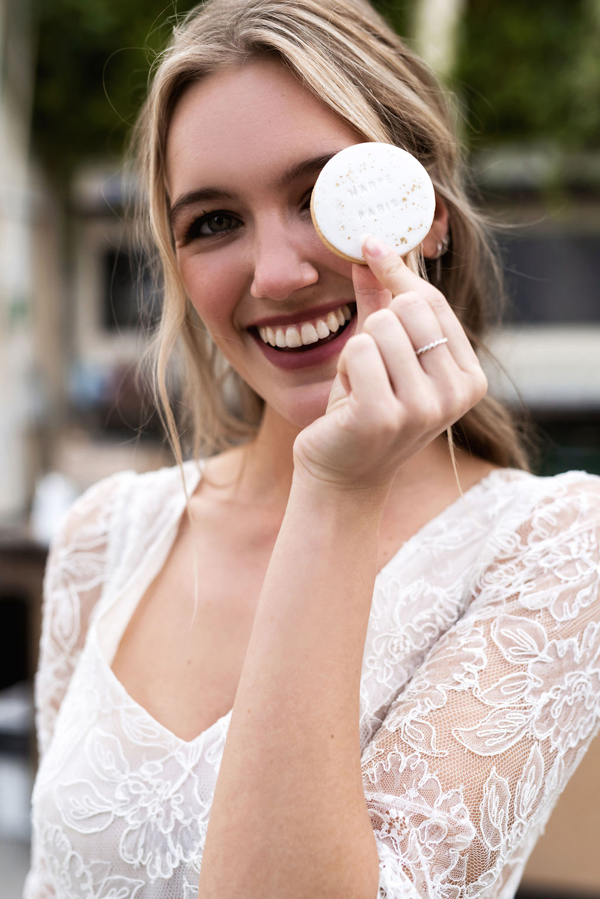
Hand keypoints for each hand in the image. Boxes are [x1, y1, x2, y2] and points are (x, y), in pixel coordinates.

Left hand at [292, 234, 487, 492]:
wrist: (343, 475)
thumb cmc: (363, 411)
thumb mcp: (383, 357)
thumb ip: (382, 303)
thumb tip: (374, 247)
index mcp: (469, 379)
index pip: (434, 303)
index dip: (397, 272)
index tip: (371, 244)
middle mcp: (456, 395)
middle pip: (410, 307)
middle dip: (376, 325)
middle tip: (371, 366)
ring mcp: (423, 408)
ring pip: (381, 326)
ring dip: (358, 352)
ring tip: (361, 386)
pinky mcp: (384, 416)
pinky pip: (358, 351)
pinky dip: (345, 368)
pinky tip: (349, 399)